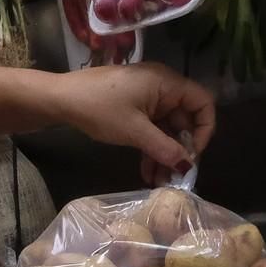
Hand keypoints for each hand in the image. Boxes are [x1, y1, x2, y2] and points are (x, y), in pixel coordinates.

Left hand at [49, 63, 215, 183]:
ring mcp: (147, 99)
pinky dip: (150, 149)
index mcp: (167, 83)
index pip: (202, 102)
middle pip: (184, 120)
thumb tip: (188, 166)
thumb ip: (163, 148)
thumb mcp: (134, 131)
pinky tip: (147, 173)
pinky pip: (150, 130)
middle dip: (181, 150)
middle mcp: (162, 88)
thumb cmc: (99, 108)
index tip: (193, 154)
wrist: (61, 99)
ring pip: (165, 129)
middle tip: (176, 177)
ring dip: (164, 155)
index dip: (205, 129)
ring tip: (160, 183)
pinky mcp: (133, 109)